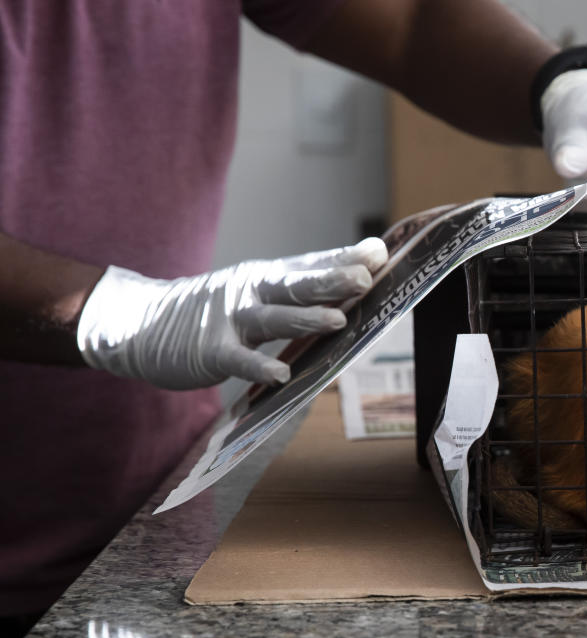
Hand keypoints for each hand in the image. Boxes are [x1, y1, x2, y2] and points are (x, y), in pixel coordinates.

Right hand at [77, 238, 388, 389]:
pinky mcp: (211, 350)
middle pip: (297, 285)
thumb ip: (301, 286)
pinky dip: (260, 366)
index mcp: (268, 277)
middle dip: (332, 281)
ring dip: (306, 319)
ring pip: (273, 318)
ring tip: (338, 321)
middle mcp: (252, 291)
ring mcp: (231, 320)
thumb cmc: (217, 309)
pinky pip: (239, 359)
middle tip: (365, 278)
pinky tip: (283, 373)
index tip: (380, 252)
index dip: (345, 259)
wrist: (143, 322)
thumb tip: (358, 278)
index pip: (312, 265)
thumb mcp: (258, 290)